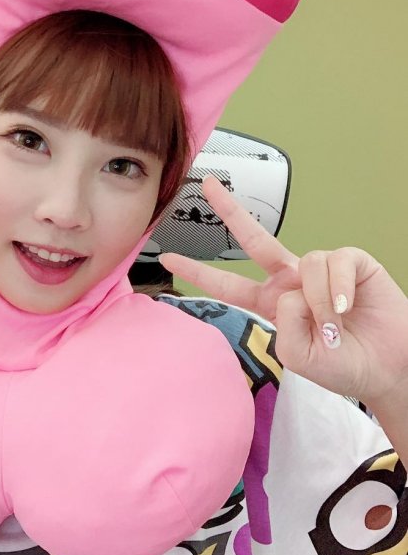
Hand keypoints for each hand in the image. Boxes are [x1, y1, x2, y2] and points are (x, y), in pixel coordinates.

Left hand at [159, 176, 407, 405]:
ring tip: (335, 325)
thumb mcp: (298, 355)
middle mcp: (291, 280)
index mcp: (272, 303)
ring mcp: (320, 269)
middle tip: (206, 185)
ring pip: (305, 262)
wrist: (388, 369)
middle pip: (254, 239)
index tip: (169, 257)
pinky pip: (335, 262)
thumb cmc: (342, 365)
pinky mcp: (352, 262)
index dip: (200, 272)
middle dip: (230, 211)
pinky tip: (348, 307)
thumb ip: (283, 322)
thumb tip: (293, 288)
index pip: (229, 284)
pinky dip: (339, 289)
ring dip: (320, 300)